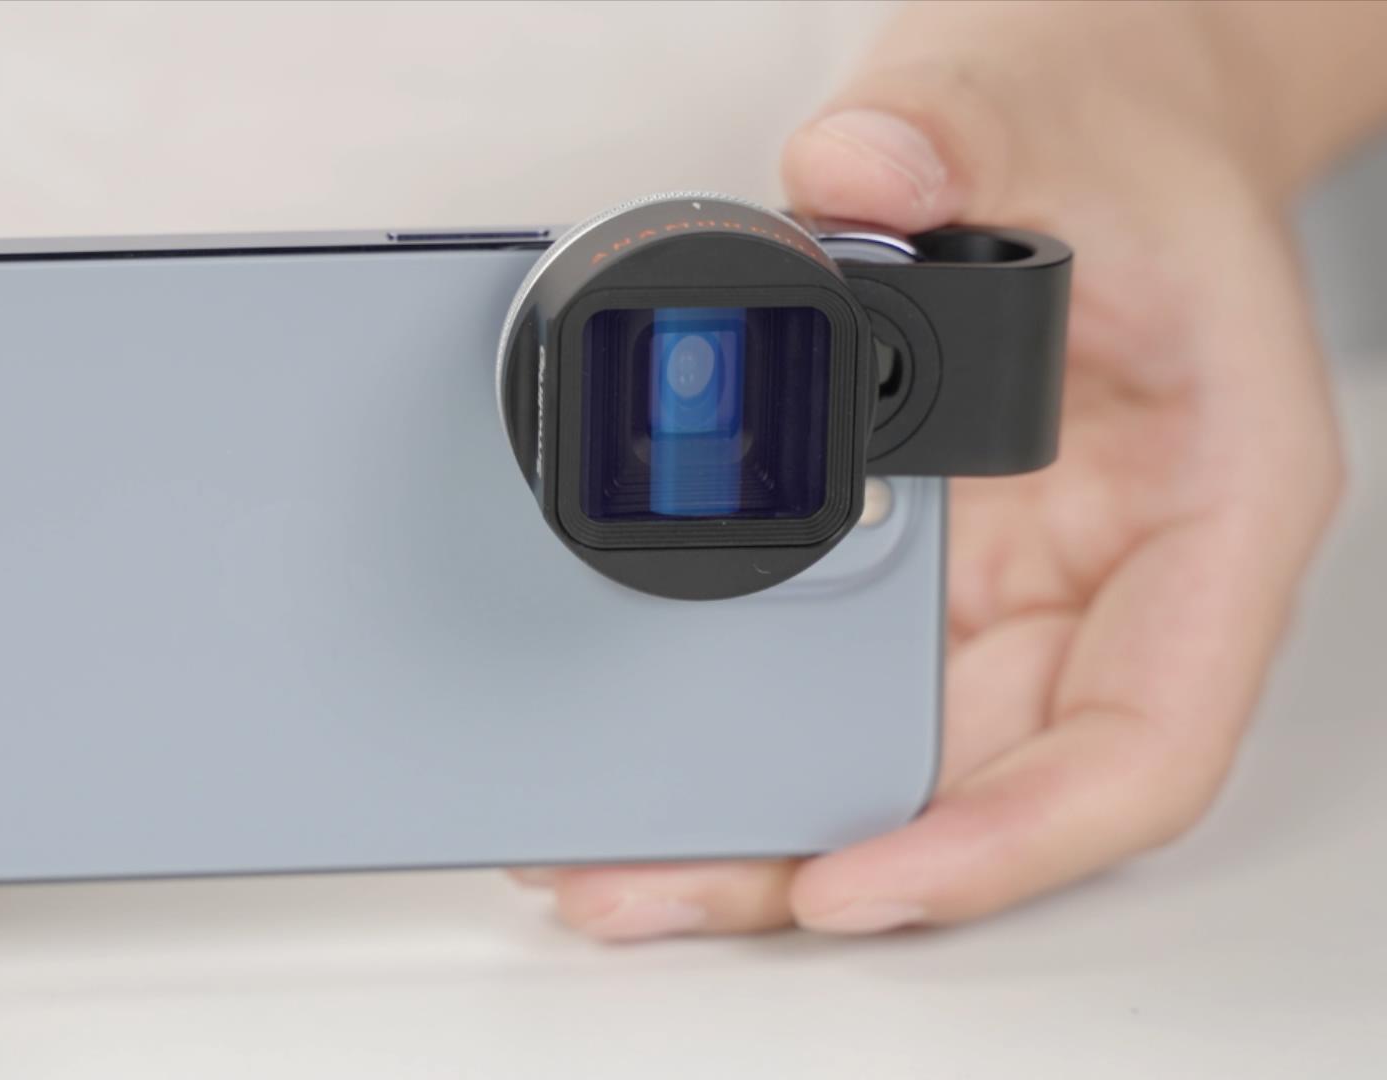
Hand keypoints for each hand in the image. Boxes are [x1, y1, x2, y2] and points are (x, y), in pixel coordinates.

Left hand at [516, 3, 1344, 937]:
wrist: (1095, 111)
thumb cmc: (1115, 131)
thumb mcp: (1043, 103)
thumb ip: (956, 134)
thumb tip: (853, 179)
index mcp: (1210, 509)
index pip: (1134, 747)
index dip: (1000, 846)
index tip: (854, 880)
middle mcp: (1109, 577)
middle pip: (983, 788)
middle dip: (822, 863)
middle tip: (644, 884)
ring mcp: (1013, 584)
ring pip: (902, 759)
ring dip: (765, 821)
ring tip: (606, 851)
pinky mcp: (929, 565)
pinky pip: (845, 683)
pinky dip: (749, 728)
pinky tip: (644, 740)